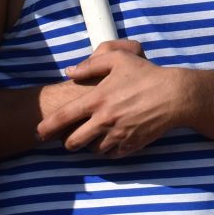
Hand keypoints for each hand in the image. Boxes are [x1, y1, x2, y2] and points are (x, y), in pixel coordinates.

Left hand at [37, 40, 186, 155]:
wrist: (175, 96)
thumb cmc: (146, 74)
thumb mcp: (119, 60)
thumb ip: (91, 64)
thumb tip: (69, 71)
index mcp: (97, 99)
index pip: (63, 118)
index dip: (46, 127)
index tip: (38, 132)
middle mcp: (104, 120)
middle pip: (73, 142)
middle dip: (67, 142)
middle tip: (68, 138)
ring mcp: (117, 135)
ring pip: (92, 150)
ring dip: (89, 145)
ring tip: (93, 136)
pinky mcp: (130, 145)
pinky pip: (111, 155)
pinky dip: (107, 150)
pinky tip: (111, 139)